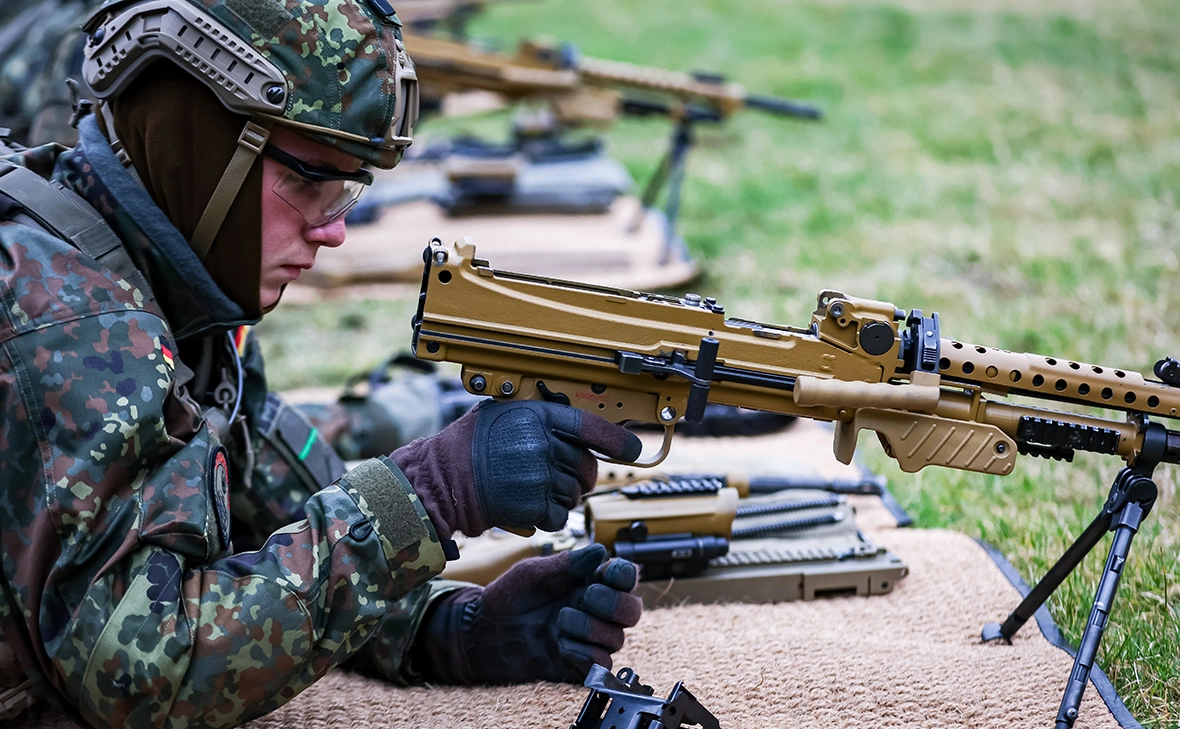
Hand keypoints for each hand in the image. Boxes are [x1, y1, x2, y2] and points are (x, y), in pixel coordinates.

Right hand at [391, 400, 641, 537]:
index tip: (633, 449)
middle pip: (586, 466)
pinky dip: (549, 517)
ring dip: (561, 497)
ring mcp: (538, 475)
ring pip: (574, 493)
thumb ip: (537, 418)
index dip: (617, 440)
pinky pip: (559, 516)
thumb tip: (574, 426)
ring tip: (533, 490)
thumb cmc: (465, 447)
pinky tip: (528, 508)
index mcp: (536, 417)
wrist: (437, 481)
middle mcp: (541, 444)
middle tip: (560, 478)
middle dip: (580, 476)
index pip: (590, 426)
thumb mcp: (501, 414)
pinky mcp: (531, 505)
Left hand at [416, 544, 641, 683]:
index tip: (608, 572)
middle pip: (633, 611)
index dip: (625, 574)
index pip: (625, 577)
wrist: (482, 633)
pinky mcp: (579, 664)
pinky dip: (585, 653)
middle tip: (586, 597)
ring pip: (618, 638)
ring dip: (590, 628)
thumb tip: (599, 551)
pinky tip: (561, 644)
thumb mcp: (531, 573)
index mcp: (588, 582)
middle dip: (614, 604)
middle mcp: (595, 611)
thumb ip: (565, 563)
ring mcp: (589, 639)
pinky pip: (602, 663)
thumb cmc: (507, 599)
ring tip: (560, 621)